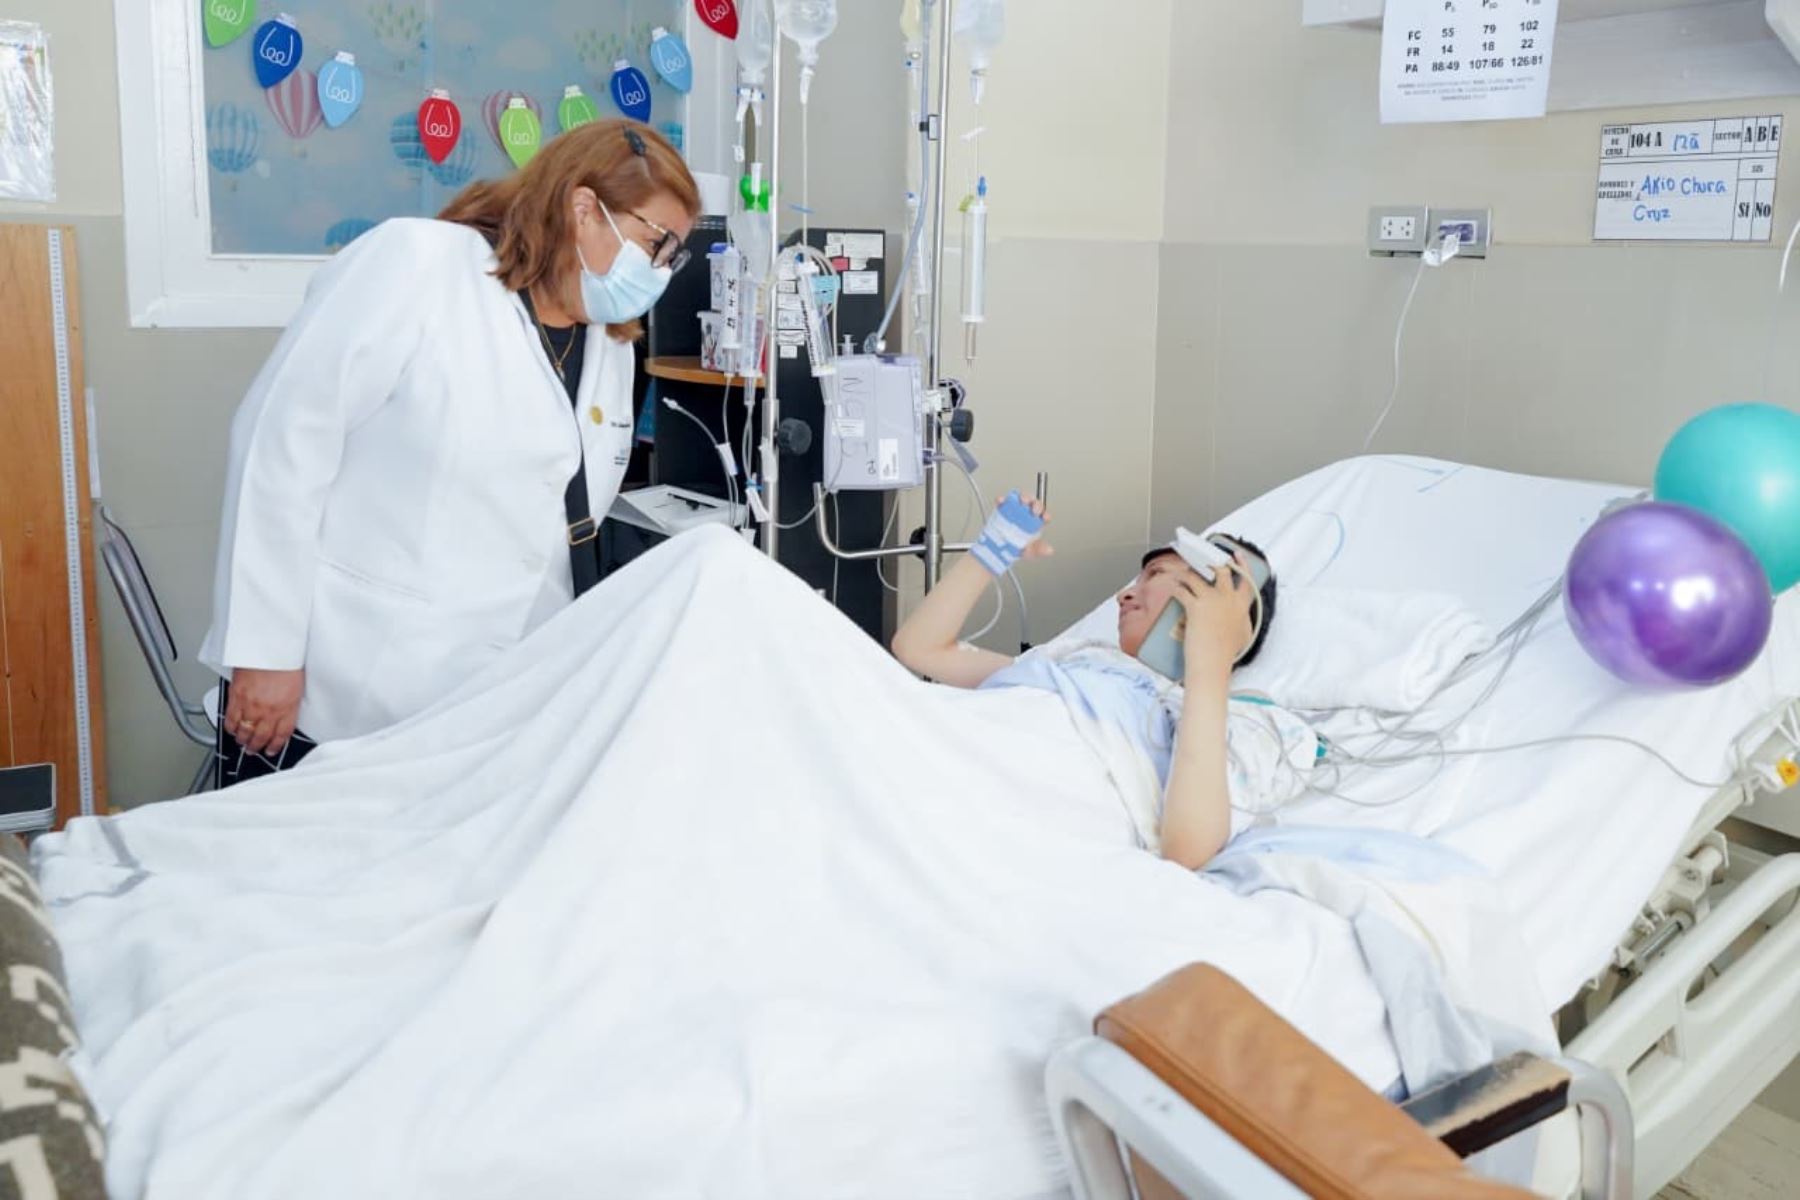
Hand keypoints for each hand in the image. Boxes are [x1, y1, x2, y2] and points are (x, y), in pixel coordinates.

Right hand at [224, 668, 304, 756]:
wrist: (269, 646)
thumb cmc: (285, 660)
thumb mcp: (296, 686)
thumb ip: (289, 704)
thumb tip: (285, 714)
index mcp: (287, 708)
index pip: (282, 735)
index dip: (276, 745)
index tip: (272, 749)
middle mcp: (269, 710)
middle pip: (261, 737)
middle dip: (257, 747)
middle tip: (254, 750)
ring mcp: (251, 705)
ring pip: (244, 731)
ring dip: (243, 740)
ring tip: (242, 743)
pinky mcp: (236, 697)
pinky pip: (231, 719)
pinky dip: (231, 728)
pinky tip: (232, 729)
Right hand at [996, 494, 1055, 561]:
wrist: (998, 550)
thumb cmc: (1016, 548)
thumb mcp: (1029, 551)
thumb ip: (1038, 549)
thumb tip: (1049, 550)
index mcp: (1035, 523)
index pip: (1043, 515)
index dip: (1044, 514)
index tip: (1043, 517)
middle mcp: (1026, 514)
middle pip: (1033, 503)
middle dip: (1035, 503)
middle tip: (1033, 509)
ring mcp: (1015, 510)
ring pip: (1020, 499)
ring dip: (1021, 497)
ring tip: (1020, 501)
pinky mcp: (1002, 509)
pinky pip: (1003, 502)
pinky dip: (1002, 500)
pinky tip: (1001, 501)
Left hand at [1172, 558, 1252, 679]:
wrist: (1212, 662)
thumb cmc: (1226, 652)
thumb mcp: (1244, 634)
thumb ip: (1242, 618)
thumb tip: (1239, 614)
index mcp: (1242, 605)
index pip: (1246, 579)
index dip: (1242, 564)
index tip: (1236, 554)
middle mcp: (1229, 599)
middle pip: (1220, 570)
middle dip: (1209, 561)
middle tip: (1199, 558)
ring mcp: (1212, 600)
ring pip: (1197, 576)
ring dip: (1186, 573)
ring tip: (1180, 574)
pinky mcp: (1195, 606)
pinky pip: (1182, 590)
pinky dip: (1176, 587)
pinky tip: (1172, 588)